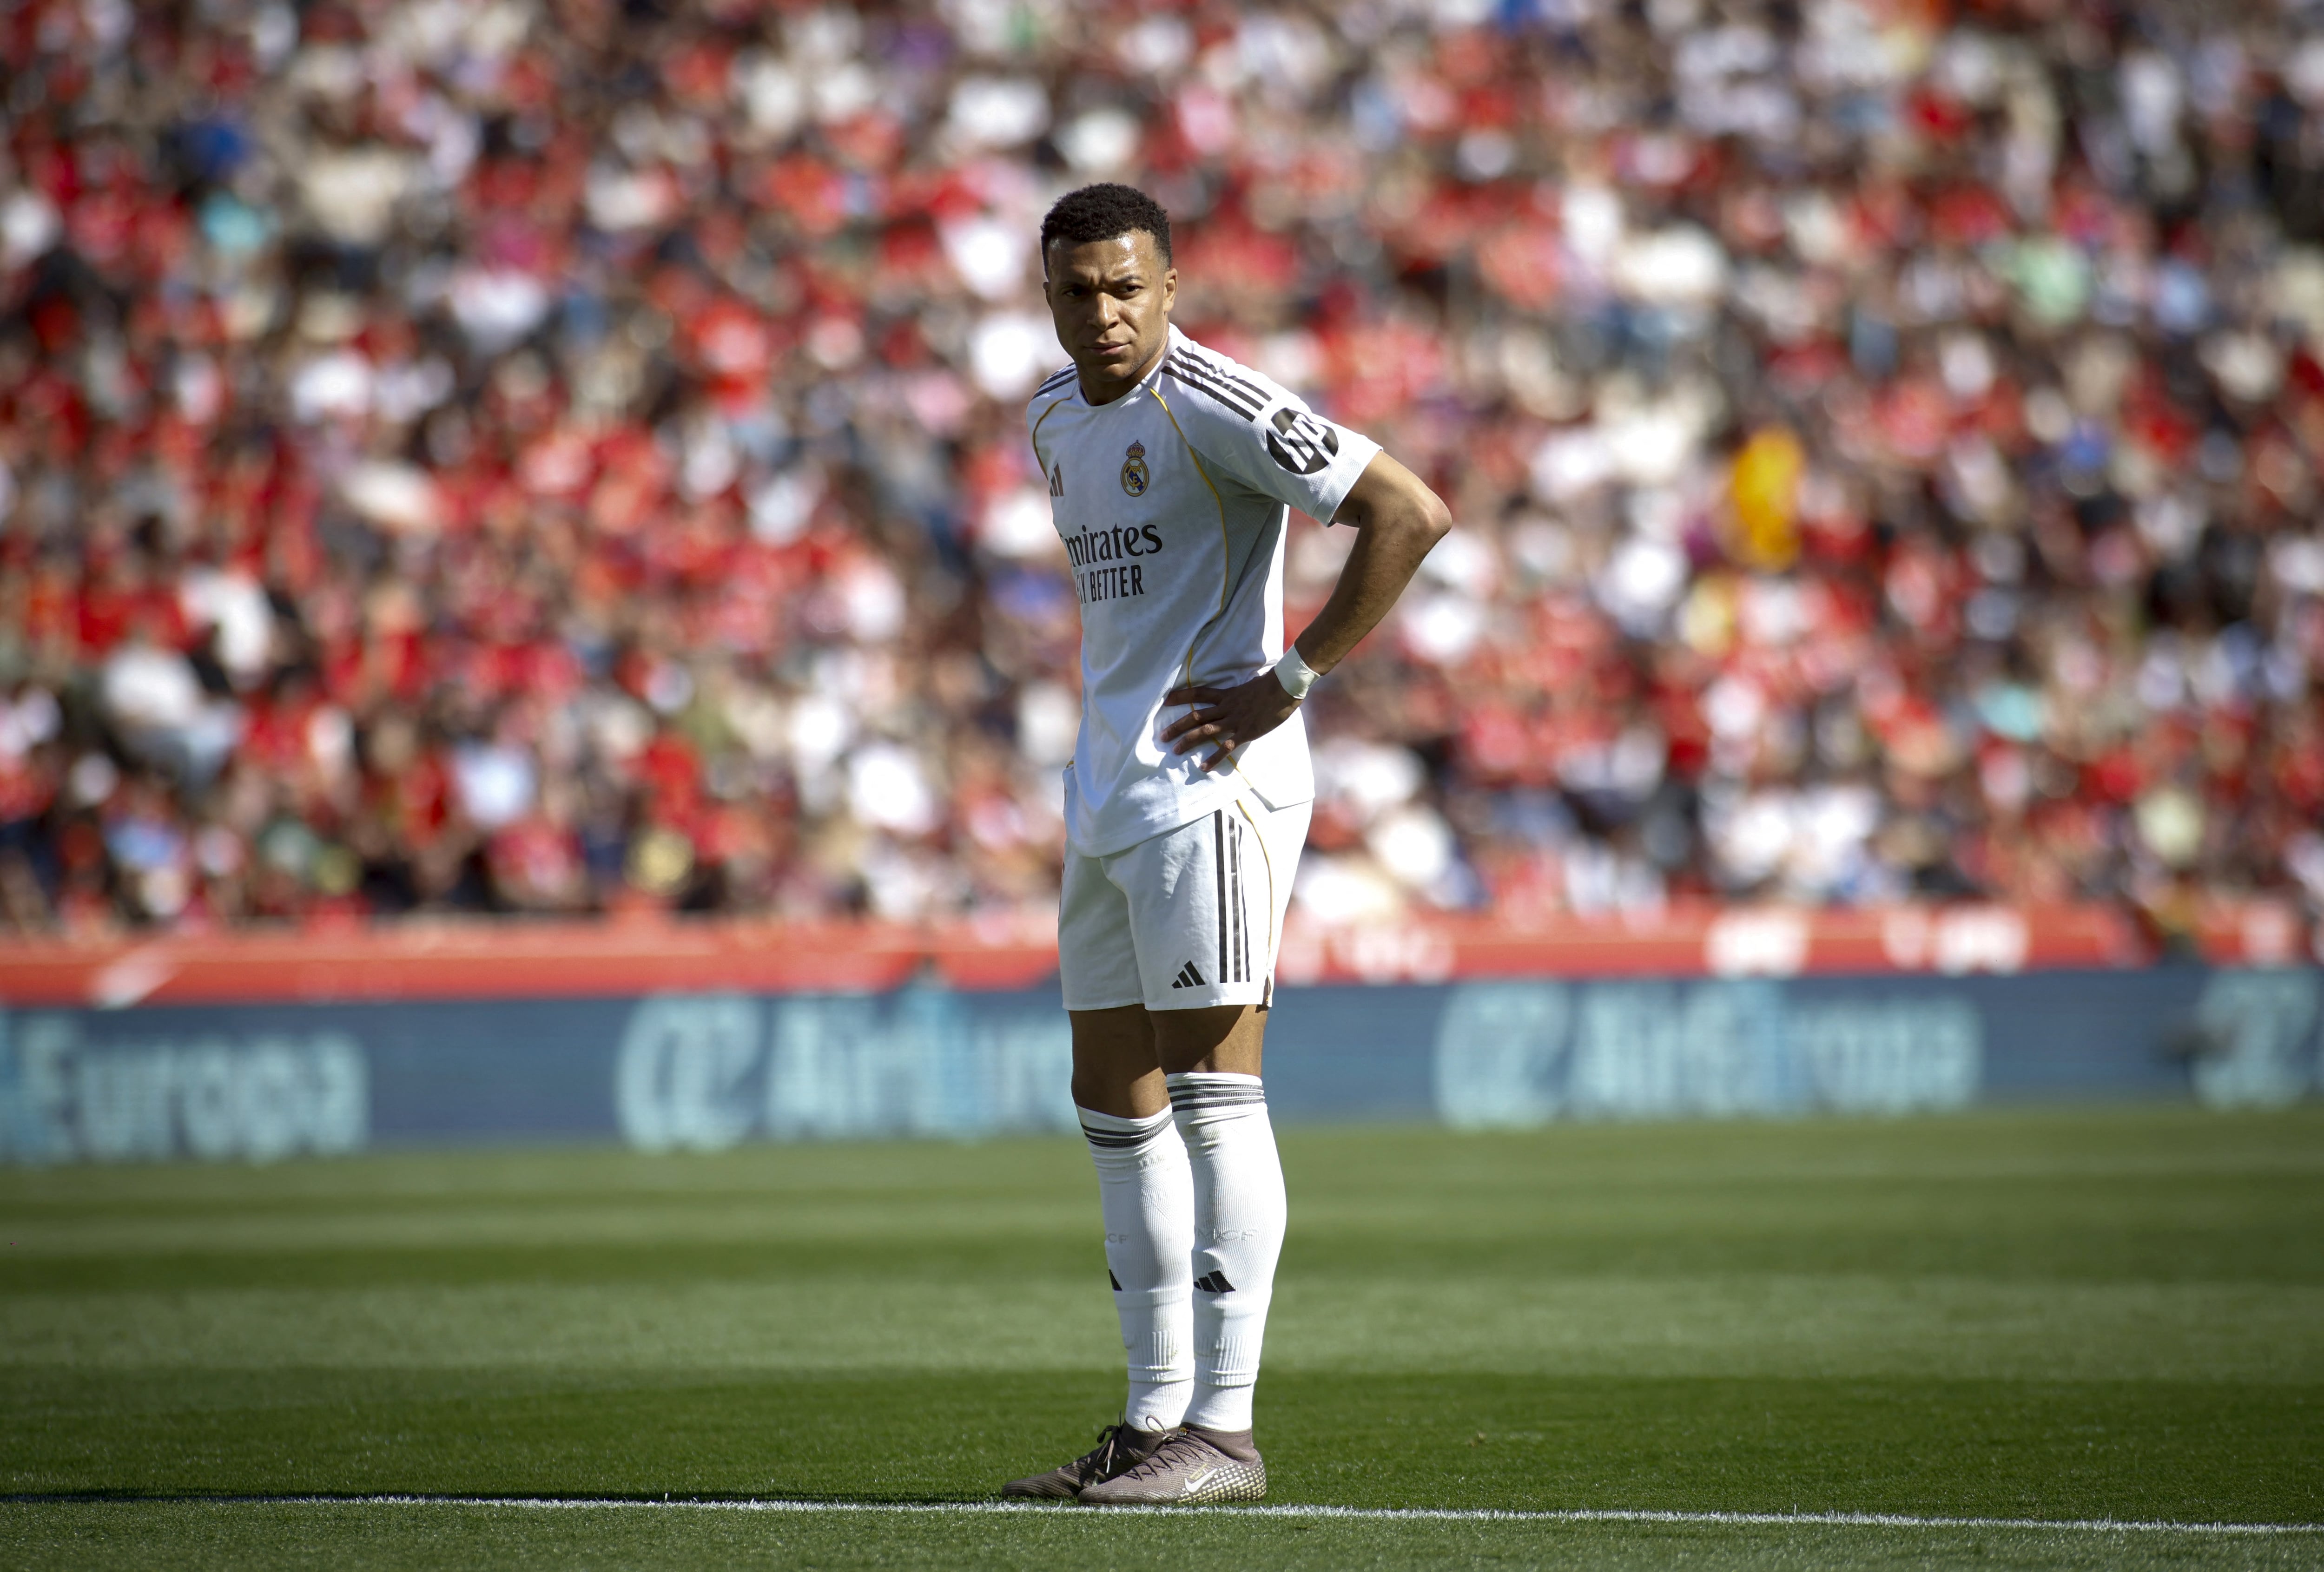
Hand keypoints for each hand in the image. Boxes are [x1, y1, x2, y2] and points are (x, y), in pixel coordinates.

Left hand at [1160, 672, 1302, 772]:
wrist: (1284, 688)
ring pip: (1205, 731)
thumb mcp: (1249, 687)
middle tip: (1162, 736)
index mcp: (1227, 694)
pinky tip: (1203, 767)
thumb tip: (1238, 695)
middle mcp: (1226, 707)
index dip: (1181, 696)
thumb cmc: (1271, 686)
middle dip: (1177, 726)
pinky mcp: (1245, 732)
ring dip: (1188, 741)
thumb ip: (1239, 694)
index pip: (1198, 693)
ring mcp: (1234, 720)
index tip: (1165, 701)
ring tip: (1175, 750)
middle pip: (1196, 716)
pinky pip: (1226, 747)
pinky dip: (1214, 758)